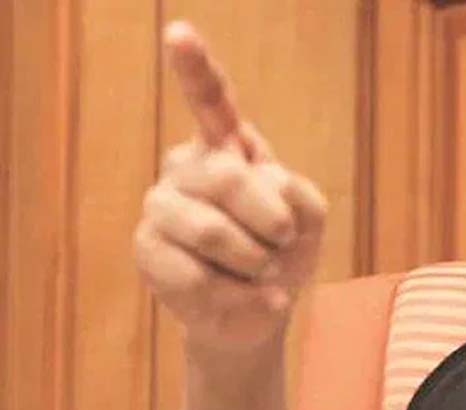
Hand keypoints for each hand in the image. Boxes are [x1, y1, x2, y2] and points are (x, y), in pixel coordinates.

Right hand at [134, 21, 325, 354]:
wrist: (260, 313)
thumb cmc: (283, 255)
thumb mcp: (310, 220)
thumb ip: (301, 195)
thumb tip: (266, 187)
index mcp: (227, 147)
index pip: (212, 101)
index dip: (195, 68)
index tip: (178, 33)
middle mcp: (187, 167)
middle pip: (227, 178)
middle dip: (271, 221)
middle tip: (283, 241)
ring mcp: (161, 206)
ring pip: (210, 230)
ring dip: (254, 262)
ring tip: (261, 271)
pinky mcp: (147, 250)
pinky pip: (194, 274)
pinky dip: (236, 294)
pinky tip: (244, 295)